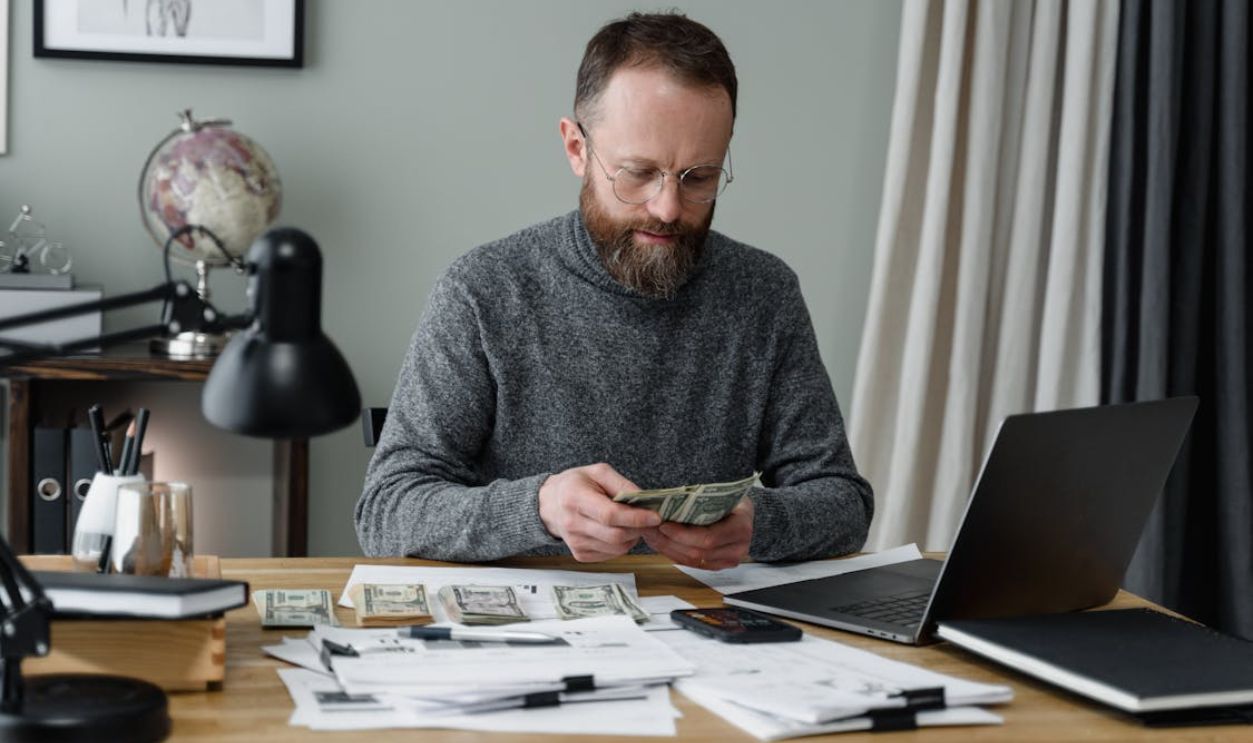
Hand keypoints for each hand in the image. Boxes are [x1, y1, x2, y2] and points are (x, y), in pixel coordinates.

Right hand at [538, 463, 661, 561]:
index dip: (636, 518)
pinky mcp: (580, 554)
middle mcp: (572, 523)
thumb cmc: (576, 485)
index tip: (655, 516)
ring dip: (632, 538)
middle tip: (649, 520)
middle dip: (639, 529)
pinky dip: (621, 545)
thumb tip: (644, 501)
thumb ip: (622, 484)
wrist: (549, 504)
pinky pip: (611, 555)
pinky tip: (617, 531)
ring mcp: (575, 542)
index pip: (610, 515)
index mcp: (575, 498)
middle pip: (616, 535)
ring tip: (631, 523)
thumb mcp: (598, 472)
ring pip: (617, 548)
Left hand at [643, 498, 753, 569]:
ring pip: (693, 561)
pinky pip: (693, 565)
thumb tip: (670, 503)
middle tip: (652, 530)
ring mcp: (729, 560)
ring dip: (669, 549)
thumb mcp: (721, 495)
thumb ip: (700, 501)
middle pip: (699, 553)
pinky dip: (674, 554)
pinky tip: (661, 544)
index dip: (683, 535)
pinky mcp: (718, 565)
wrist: (742, 513)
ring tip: (652, 536)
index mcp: (741, 527)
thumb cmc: (730, 500)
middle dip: (671, 542)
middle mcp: (739, 548)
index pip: (709, 538)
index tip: (664, 525)